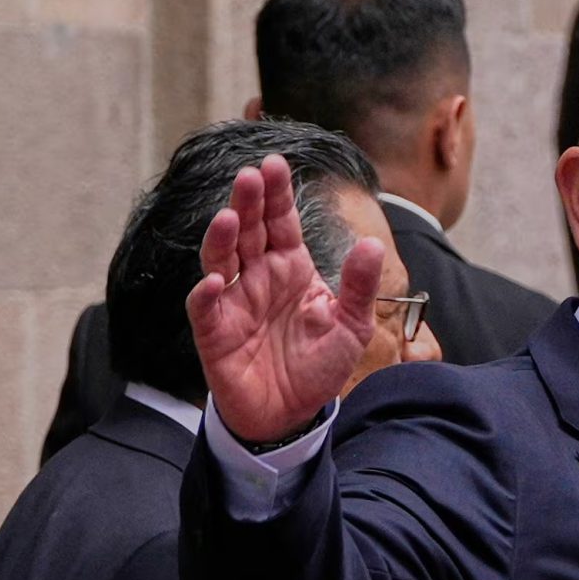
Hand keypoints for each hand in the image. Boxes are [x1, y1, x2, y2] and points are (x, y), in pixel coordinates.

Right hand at [186, 154, 383, 442]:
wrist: (291, 415)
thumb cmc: (318, 366)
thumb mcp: (352, 326)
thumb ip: (359, 287)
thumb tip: (372, 246)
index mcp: (290, 267)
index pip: (281, 221)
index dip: (277, 194)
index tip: (274, 164)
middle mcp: (258, 277)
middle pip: (249, 231)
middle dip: (248, 203)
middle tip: (250, 176)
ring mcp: (233, 302)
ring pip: (221, 259)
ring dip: (222, 238)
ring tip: (229, 217)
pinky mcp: (214, 333)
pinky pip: (205, 308)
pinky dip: (206, 294)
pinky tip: (214, 281)